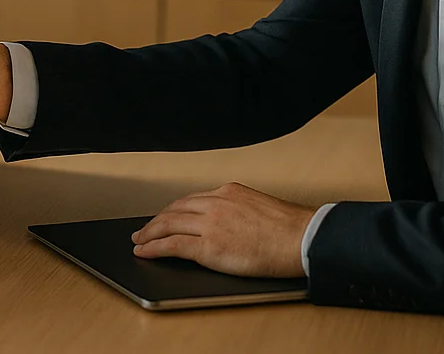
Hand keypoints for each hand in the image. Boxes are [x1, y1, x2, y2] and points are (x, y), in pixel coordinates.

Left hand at [130, 182, 313, 277]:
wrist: (303, 238)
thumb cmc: (291, 230)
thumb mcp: (260, 207)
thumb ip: (239, 210)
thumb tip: (230, 223)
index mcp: (229, 192)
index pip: (192, 200)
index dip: (174, 210)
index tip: (165, 216)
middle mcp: (216, 203)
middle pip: (175, 210)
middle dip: (157, 220)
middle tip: (144, 229)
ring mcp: (210, 224)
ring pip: (168, 225)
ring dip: (149, 233)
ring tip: (139, 241)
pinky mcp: (209, 246)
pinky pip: (172, 246)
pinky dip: (154, 248)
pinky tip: (144, 252)